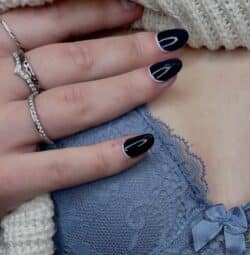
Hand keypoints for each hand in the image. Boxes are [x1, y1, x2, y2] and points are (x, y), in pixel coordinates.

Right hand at [0, 0, 187, 217]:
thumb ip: (12, 57)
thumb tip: (74, 39)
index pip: (44, 24)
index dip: (94, 14)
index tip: (135, 11)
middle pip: (70, 62)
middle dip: (126, 49)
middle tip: (170, 43)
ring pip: (74, 106)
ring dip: (126, 89)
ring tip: (166, 76)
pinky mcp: (6, 180)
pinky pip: (64, 167)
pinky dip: (104, 158)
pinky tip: (142, 145)